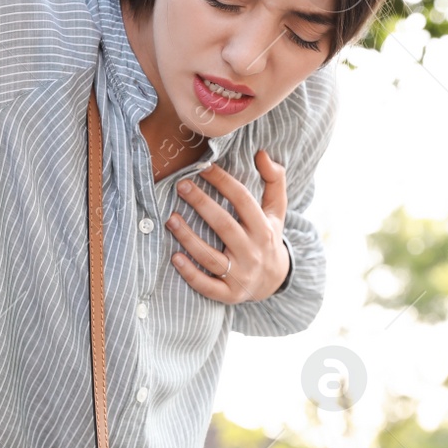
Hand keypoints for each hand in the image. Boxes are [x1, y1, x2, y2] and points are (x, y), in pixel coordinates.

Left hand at [166, 150, 290, 303]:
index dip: (223, 181)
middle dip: (202, 204)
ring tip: (171, 219)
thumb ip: (274, 180)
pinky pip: (207, 286)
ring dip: (189, 238)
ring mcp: (240, 275)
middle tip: (181, 185)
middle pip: (225, 225)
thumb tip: (263, 153)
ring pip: (211, 257)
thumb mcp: (276, 211)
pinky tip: (174, 257)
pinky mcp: (229, 294)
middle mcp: (253, 252)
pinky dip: (191, 273)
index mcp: (264, 229)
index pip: (243, 200)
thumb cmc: (268, 237)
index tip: (203, 167)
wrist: (274, 281)